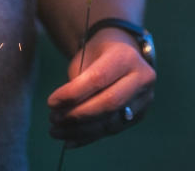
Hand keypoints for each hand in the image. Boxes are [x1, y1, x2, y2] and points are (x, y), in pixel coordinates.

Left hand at [47, 28, 155, 147]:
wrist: (124, 53)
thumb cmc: (99, 55)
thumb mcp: (86, 57)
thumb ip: (77, 83)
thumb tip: (61, 112)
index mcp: (126, 56)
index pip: (98, 79)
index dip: (73, 94)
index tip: (51, 102)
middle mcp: (141, 77)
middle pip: (109, 103)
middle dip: (78, 115)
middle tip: (53, 119)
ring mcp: (144, 98)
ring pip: (111, 122)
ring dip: (80, 131)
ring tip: (56, 132)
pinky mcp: (140, 115)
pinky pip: (112, 130)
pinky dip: (88, 137)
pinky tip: (69, 141)